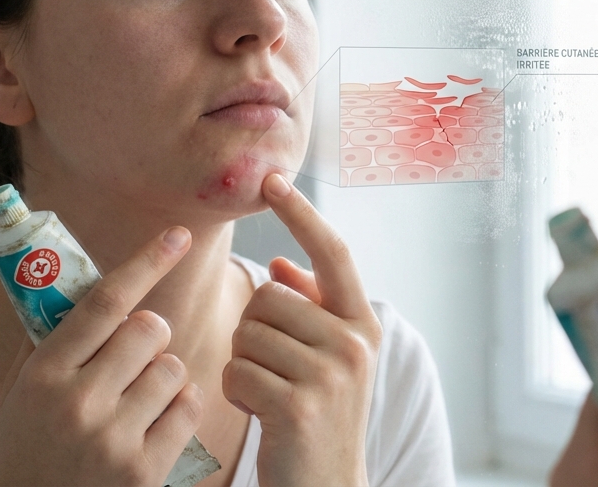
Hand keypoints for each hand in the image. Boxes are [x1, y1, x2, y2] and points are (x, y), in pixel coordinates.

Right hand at [0, 227, 201, 486]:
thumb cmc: (34, 451)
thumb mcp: (26, 394)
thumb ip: (55, 341)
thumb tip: (79, 280)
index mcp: (44, 374)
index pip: (104, 301)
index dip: (146, 262)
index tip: (178, 234)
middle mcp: (77, 402)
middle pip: (150, 329)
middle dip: (150, 338)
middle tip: (132, 364)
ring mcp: (113, 438)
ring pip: (174, 367)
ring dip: (165, 377)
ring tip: (138, 404)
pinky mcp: (144, 469)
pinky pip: (189, 407)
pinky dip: (180, 410)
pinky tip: (155, 428)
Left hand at [223, 172, 382, 486]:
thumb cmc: (317, 419)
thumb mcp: (328, 360)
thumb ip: (311, 310)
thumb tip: (283, 264)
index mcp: (362, 324)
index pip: (332, 254)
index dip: (302, 214)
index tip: (274, 179)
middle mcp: (354, 343)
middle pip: (268, 298)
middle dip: (254, 331)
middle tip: (276, 372)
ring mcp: (329, 374)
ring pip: (247, 334)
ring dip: (243, 365)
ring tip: (271, 395)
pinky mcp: (298, 405)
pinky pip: (236, 371)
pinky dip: (235, 392)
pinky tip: (261, 414)